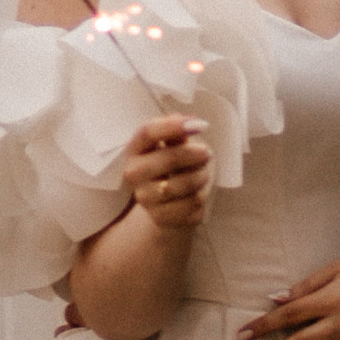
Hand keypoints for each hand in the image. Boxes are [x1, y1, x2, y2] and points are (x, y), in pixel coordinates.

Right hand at [122, 114, 210, 229]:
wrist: (165, 204)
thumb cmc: (170, 166)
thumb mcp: (171, 146)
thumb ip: (177, 132)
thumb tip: (193, 122)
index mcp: (134, 149)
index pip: (148, 132)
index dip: (174, 126)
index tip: (201, 124)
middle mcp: (133, 174)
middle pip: (169, 159)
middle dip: (195, 155)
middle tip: (206, 153)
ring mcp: (145, 198)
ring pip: (185, 184)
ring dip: (202, 176)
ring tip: (202, 174)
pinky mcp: (160, 217)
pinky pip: (192, 204)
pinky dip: (201, 196)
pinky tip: (196, 193)